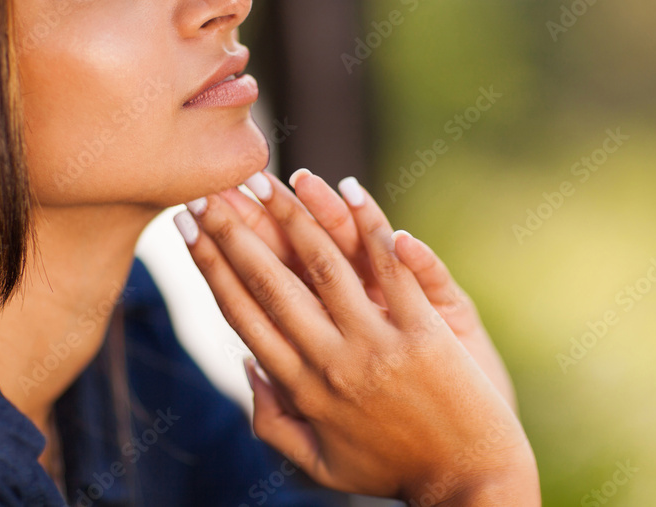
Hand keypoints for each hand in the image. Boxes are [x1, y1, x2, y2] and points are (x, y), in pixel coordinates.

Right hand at [173, 171, 539, 504]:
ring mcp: (378, 345)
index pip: (243, 316)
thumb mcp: (319, 463)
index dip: (210, 268)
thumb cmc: (392, 471)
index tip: (186, 230)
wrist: (468, 485)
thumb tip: (245, 366)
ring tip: (262, 180)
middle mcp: (331, 362)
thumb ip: (274, 419)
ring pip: (323, 266)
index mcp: (301, 389)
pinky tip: (347, 189)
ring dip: (290, 216)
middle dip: (232, 233)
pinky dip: (371, 227)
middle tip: (204, 193)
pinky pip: (392, 269)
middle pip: (270, 284)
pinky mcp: (423, 332)